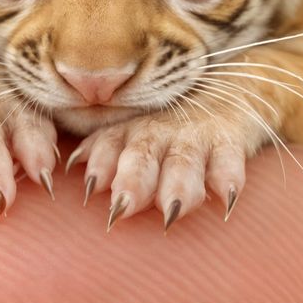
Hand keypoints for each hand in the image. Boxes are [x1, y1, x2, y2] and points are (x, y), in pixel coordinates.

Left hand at [68, 103, 259, 228]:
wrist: (229, 94)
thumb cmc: (170, 130)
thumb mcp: (135, 135)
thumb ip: (106, 152)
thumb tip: (72, 163)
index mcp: (131, 133)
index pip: (110, 144)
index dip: (101, 164)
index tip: (93, 187)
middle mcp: (160, 133)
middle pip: (143, 156)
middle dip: (134, 180)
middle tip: (124, 207)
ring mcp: (196, 138)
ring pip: (184, 162)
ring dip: (178, 185)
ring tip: (172, 208)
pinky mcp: (230, 143)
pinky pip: (229, 160)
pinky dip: (228, 177)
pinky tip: (225, 195)